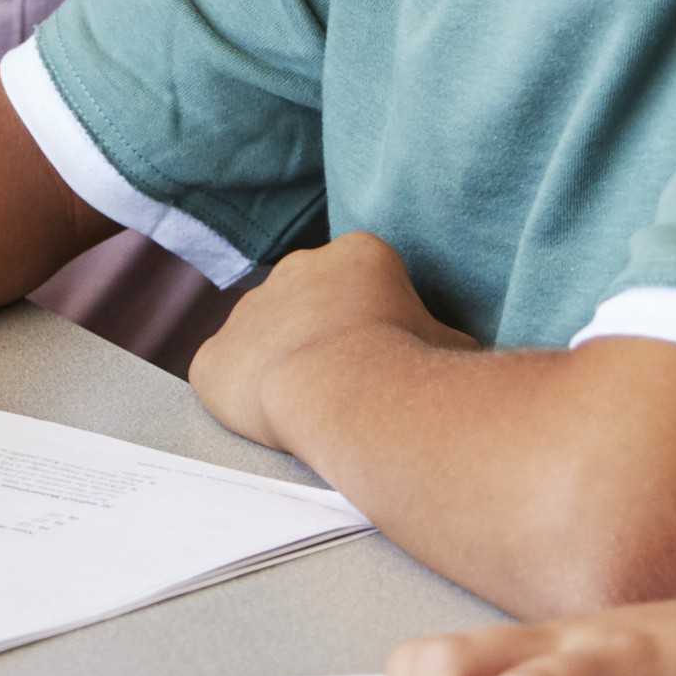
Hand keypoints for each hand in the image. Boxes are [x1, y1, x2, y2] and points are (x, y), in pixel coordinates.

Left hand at [190, 230, 463, 453]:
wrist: (347, 391)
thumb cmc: (409, 366)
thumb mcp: (454, 345)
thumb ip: (446, 341)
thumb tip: (462, 358)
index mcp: (358, 254)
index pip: (361, 283)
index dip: (373, 325)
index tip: (384, 359)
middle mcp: (294, 267)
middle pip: (308, 302)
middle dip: (324, 339)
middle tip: (348, 385)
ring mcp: (248, 311)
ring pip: (264, 338)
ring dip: (282, 365)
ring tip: (313, 407)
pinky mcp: (213, 358)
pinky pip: (223, 375)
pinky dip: (241, 398)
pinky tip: (270, 420)